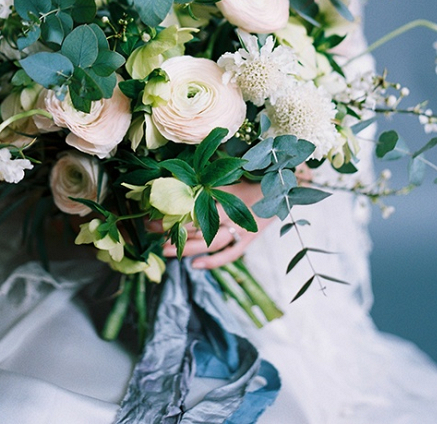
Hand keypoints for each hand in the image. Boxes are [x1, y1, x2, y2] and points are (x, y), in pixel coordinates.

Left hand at [152, 180, 274, 269]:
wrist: (285, 182)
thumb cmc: (255, 172)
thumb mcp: (229, 171)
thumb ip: (207, 178)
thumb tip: (176, 177)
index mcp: (227, 194)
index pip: (194, 207)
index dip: (173, 212)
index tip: (153, 212)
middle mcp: (234, 213)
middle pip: (199, 225)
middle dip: (173, 229)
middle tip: (150, 230)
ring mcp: (243, 228)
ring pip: (212, 242)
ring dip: (188, 247)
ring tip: (165, 250)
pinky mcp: (250, 238)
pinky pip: (231, 253)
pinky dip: (214, 262)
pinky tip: (195, 266)